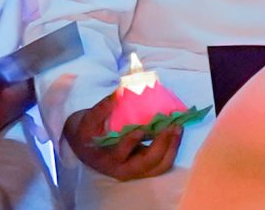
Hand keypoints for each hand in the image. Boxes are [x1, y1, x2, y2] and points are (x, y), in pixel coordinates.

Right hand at [63, 90, 182, 181]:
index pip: (120, 154)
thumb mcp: (87, 120)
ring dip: (171, 148)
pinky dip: (172, 149)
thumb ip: (100, 109)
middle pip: (146, 163)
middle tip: (171, 126)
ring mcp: (136, 170)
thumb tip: (117, 93)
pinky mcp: (144, 167)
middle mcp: (123, 170)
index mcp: (106, 159)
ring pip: (158, 166)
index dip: (130, 143)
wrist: (86, 146)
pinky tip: (176, 133)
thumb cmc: (86, 132)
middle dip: (162, 145)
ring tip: (178, 128)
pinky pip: (162, 163)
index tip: (140, 129)